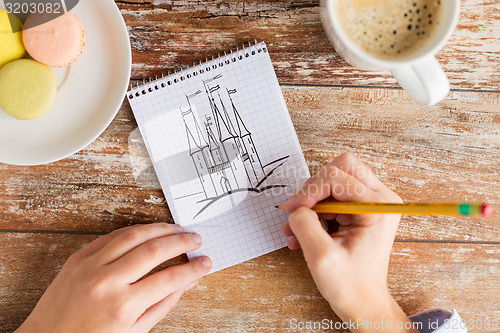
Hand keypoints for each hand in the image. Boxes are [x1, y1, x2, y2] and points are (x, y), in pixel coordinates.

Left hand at [15, 223, 211, 332]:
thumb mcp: (133, 331)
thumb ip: (163, 304)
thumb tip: (187, 282)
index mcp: (123, 307)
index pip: (170, 279)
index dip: (193, 268)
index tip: (205, 263)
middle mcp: (107, 282)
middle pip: (155, 250)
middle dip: (181, 242)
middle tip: (196, 240)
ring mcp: (90, 266)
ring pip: (134, 235)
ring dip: (160, 229)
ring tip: (177, 230)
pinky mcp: (78, 257)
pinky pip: (112, 236)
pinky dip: (134, 230)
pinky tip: (148, 231)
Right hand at [282, 153, 417, 332]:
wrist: (363, 303)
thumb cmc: (350, 286)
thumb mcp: (321, 256)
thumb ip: (304, 224)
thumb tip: (295, 207)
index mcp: (378, 207)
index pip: (337, 177)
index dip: (310, 191)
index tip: (293, 211)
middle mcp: (380, 199)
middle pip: (340, 168)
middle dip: (313, 189)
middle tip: (297, 211)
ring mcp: (372, 203)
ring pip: (333, 180)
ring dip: (311, 202)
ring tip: (296, 228)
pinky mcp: (362, 209)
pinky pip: (332, 196)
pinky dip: (314, 211)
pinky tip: (302, 232)